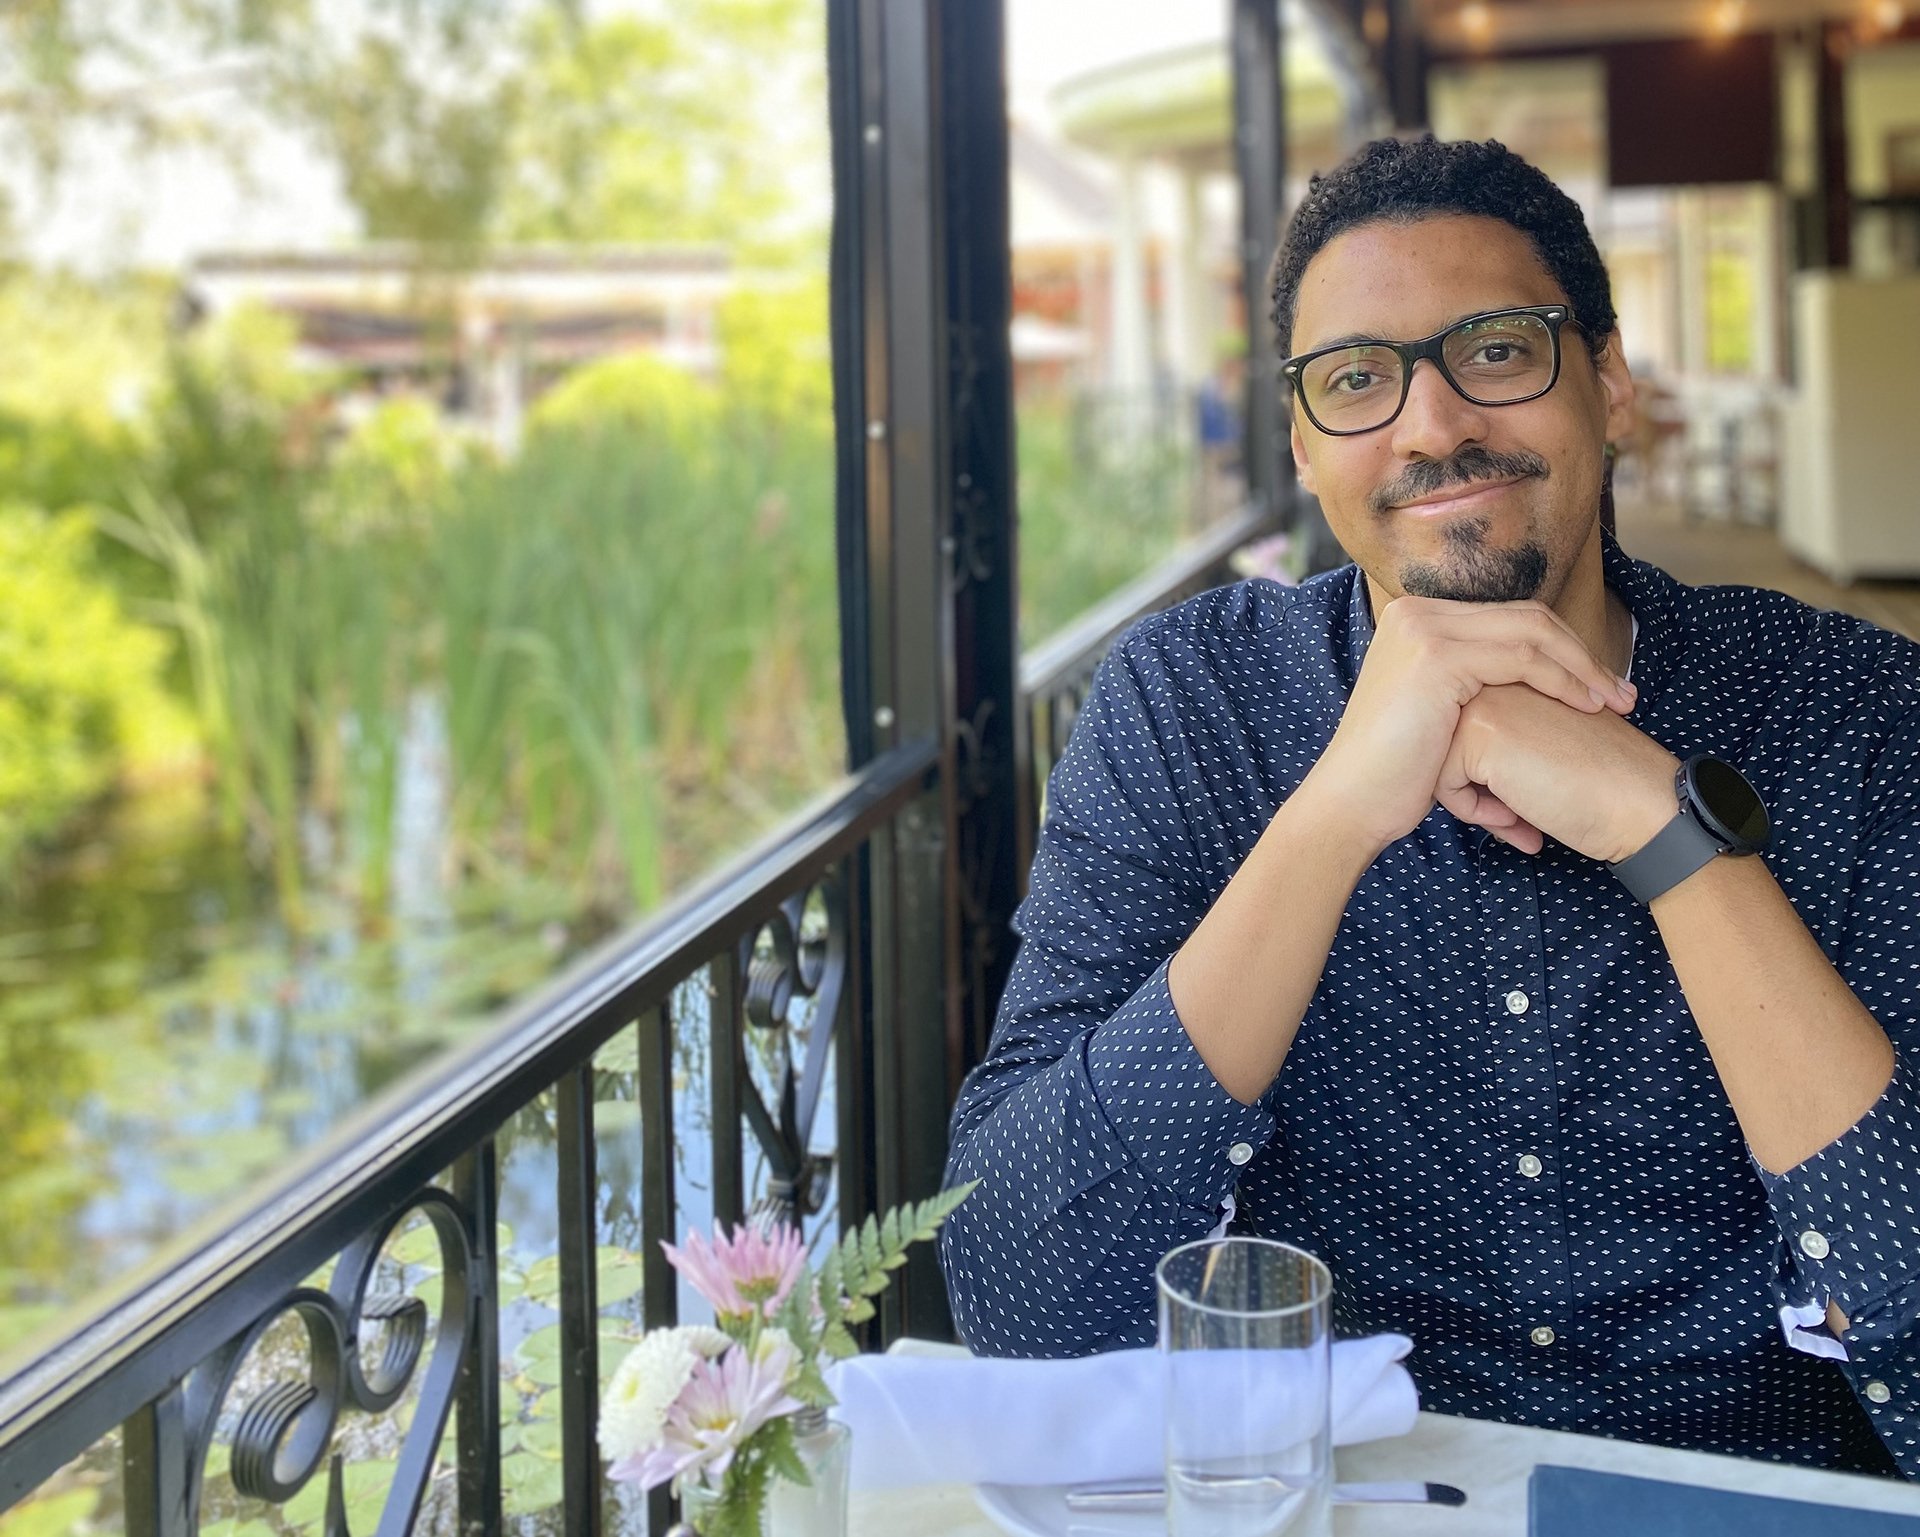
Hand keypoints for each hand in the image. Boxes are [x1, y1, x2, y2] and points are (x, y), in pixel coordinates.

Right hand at [1301, 596, 1637, 858]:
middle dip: (1582, 654)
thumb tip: (1524, 683)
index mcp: (1414, 620)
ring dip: (1583, 667)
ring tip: (1616, 702)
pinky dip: (1563, 680)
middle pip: (1525, 616)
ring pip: (1532, 632)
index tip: (1598, 685)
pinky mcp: (1436, 656)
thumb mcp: (1435, 712)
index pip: (1508, 617)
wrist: (1352, 802)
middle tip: (1622, 693)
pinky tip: (1586, 707)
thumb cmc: (1394, 772)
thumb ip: (1470, 684)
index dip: (1561, 647)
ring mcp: (1424, 631)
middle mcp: (1416, 614)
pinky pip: (1522, 658)